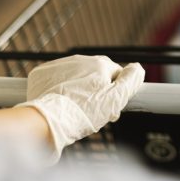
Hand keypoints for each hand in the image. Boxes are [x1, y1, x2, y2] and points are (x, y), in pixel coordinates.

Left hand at [17, 55, 144, 161]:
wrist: (48, 120)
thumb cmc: (83, 113)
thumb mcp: (115, 100)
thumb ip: (130, 81)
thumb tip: (138, 67)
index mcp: (100, 64)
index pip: (116, 74)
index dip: (115, 91)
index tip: (108, 107)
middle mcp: (80, 59)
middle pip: (95, 74)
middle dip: (96, 90)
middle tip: (92, 111)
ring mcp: (59, 65)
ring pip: (75, 76)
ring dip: (78, 88)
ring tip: (74, 108)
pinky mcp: (42, 73)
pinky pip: (56, 78)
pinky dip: (59, 88)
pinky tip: (60, 102)